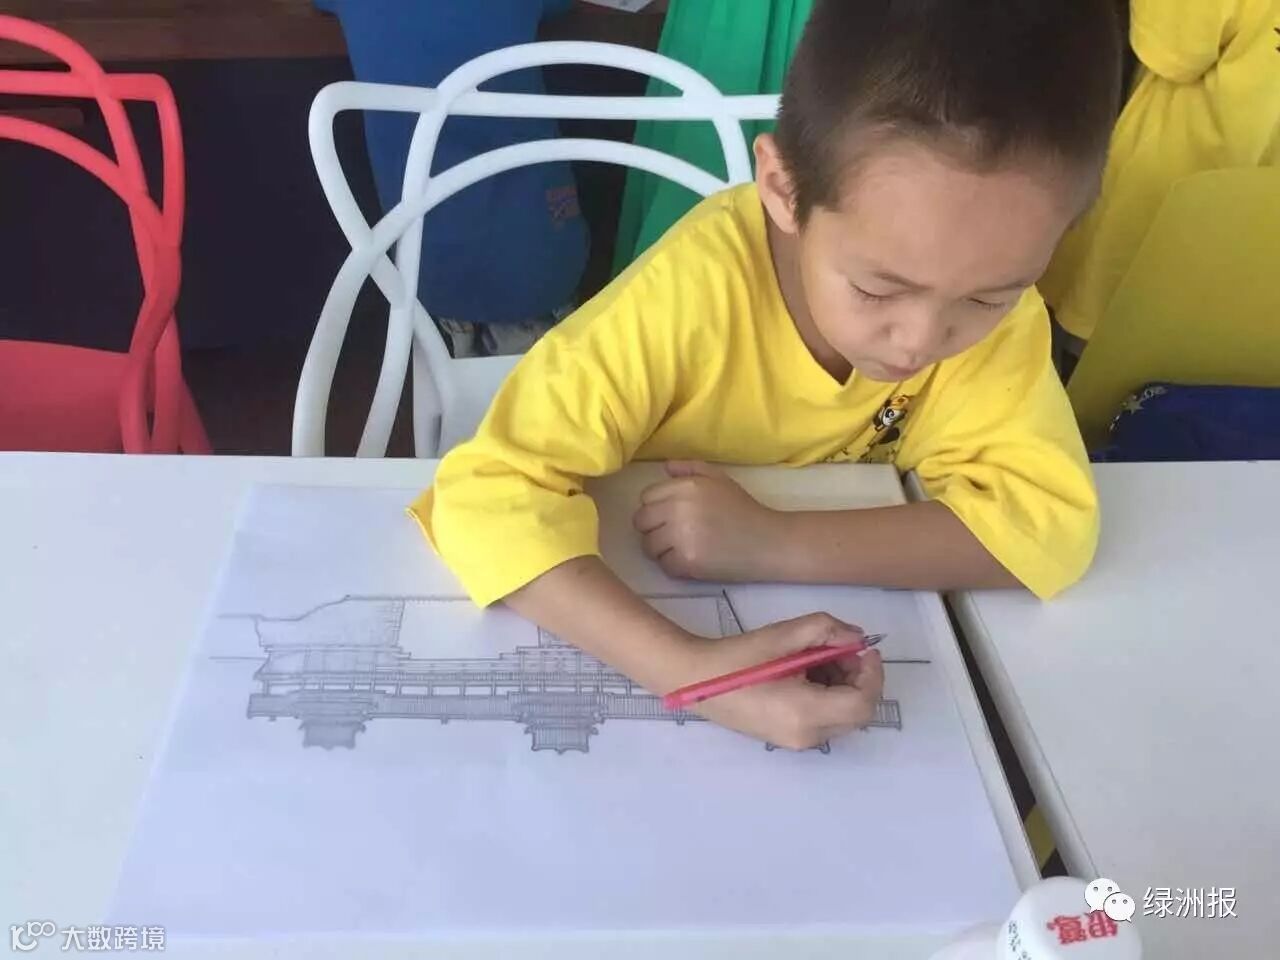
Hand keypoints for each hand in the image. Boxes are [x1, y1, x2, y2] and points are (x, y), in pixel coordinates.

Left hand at [634, 461, 787, 581]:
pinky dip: (675, 566)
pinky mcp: (688, 561)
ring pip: (648, 546)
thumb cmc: (744, 509)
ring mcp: (682, 536)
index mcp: (687, 486)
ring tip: (683, 548)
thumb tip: (665, 466)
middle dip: (654, 529)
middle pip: (641, 521)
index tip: (671, 516)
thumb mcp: (720, 480)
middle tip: (674, 535)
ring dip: (662, 549)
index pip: (646, 497)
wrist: (769, 541)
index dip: (656, 508)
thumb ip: (691, 469)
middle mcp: (680, 508)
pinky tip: (692, 561)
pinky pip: (664, 565)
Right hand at [678, 613, 885, 750]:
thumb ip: (826, 630)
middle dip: (858, 679)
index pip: (862, 703)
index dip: (872, 674)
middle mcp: (806, 736)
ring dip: (844, 687)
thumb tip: (857, 638)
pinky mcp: (789, 739)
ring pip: (843, 719)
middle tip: (839, 649)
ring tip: (819, 658)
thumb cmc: (738, 657)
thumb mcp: (784, 635)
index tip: (862, 648)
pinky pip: (825, 722)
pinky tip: (806, 674)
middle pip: (857, 714)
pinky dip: (829, 697)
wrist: (697, 679)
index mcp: (805, 712)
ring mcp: (797, 742)